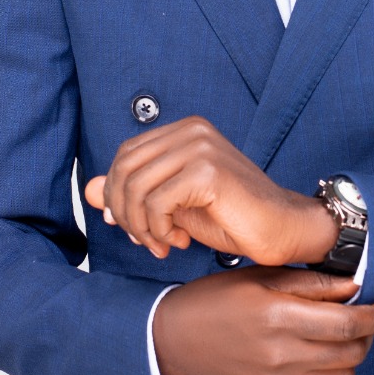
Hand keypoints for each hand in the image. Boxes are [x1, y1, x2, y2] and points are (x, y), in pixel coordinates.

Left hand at [84, 116, 338, 265]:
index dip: (118, 195)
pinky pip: (157, 202)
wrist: (282, 229)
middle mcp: (191, 131)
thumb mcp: (173, 205)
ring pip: (136, 188)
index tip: (134, 227)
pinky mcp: (207, 171)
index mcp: (184, 131)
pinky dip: (159, 229)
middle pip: (124, 170)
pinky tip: (179, 240)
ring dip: (142, 226)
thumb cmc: (234, 217)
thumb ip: (133, 194)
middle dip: (125, 213)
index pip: (125, 157)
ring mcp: (200, 147)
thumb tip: (90, 191)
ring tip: (164, 243)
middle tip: (147, 241)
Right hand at [153, 266, 373, 374]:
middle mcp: (280, 356)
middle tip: (358, 320)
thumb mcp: (262, 277)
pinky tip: (315, 361)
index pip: (346, 324)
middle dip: (365, 335)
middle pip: (350, 352)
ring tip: (332, 339)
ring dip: (349, 357)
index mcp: (278, 317)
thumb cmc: (218, 301)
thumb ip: (312, 284)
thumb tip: (355, 290)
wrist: (176, 339)